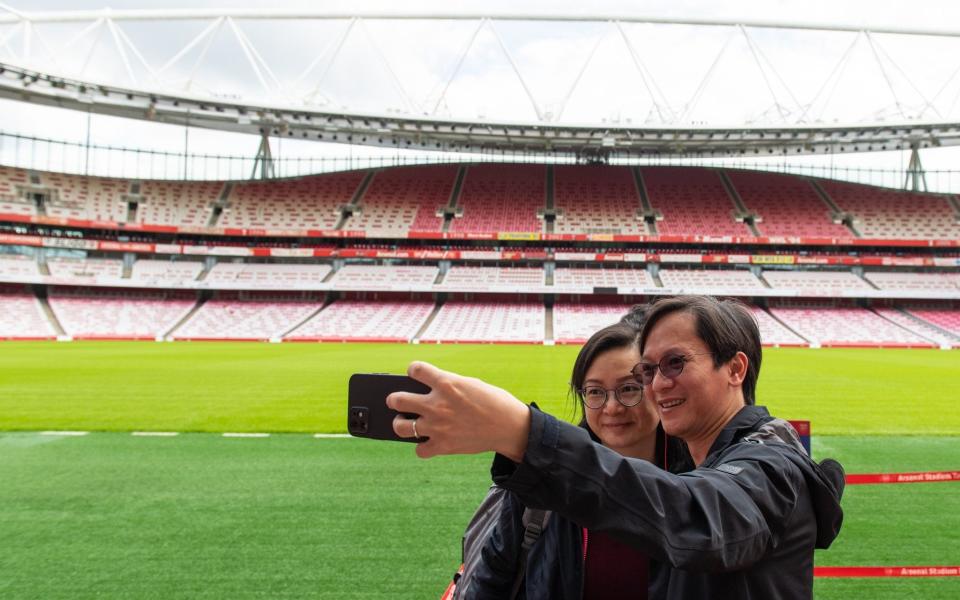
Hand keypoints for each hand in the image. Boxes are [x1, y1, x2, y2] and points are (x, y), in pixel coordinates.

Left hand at [387, 361, 530, 459]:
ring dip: (401, 424)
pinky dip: (422, 447)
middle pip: (397, 400)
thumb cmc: (492, 402)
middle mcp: (437, 404)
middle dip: (394, 399)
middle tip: (397, 401)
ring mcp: (437, 427)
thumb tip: (426, 391)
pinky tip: (428, 441)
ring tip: (406, 422)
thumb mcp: (470, 384)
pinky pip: (419, 450)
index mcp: (446, 383)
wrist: (510, 427)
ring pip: (400, 427)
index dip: (413, 370)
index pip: (415, 369)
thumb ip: (447, 386)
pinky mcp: (443, 446)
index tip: (415, 373)